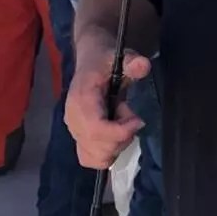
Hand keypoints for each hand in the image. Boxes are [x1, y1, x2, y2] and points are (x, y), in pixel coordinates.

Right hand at [65, 43, 150, 168]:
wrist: (91, 62)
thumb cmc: (106, 61)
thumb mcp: (122, 56)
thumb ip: (133, 62)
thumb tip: (143, 65)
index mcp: (81, 99)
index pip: (95, 129)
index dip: (120, 131)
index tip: (137, 120)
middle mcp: (73, 119)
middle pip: (97, 147)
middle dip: (122, 138)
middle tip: (129, 117)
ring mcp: (74, 131)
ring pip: (95, 156)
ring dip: (116, 146)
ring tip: (121, 124)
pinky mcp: (78, 138)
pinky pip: (90, 158)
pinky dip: (108, 153)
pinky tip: (115, 135)